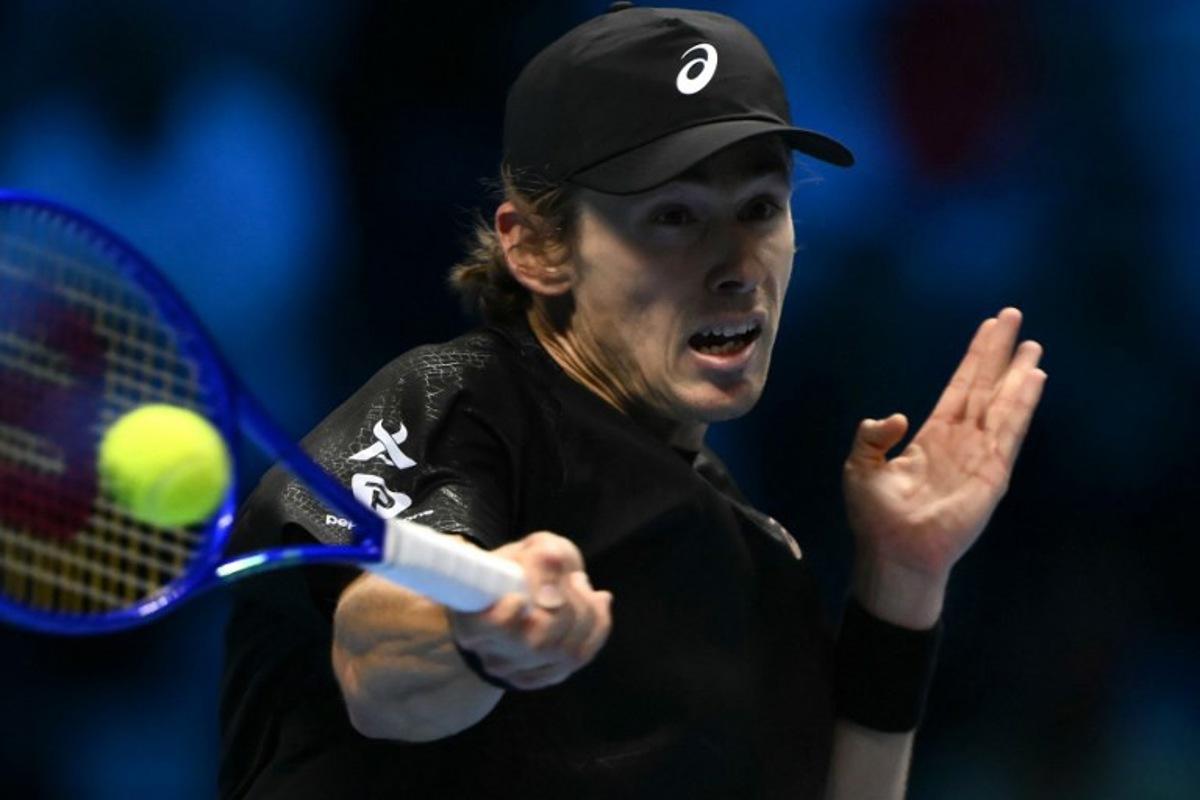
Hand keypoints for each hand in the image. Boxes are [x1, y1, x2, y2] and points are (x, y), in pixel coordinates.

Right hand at [448, 531, 612, 690]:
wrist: (526, 586)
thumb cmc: (523, 565)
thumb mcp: (529, 549)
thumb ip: (540, 561)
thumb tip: (552, 587)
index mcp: (474, 625)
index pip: (492, 629)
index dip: (509, 615)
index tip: (520, 595)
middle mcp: (494, 657)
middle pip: (537, 645)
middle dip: (568, 606)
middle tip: (574, 578)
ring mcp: (521, 672)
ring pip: (565, 653)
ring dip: (586, 613)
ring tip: (581, 583)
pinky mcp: (547, 675)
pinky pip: (582, 656)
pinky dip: (598, 626)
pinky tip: (598, 601)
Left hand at [842, 308, 1045, 624]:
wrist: (893, 553)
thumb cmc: (877, 516)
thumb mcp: (860, 467)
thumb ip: (872, 437)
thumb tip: (894, 417)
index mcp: (932, 437)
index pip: (959, 388)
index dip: (974, 358)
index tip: (988, 328)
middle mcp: (960, 440)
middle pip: (984, 387)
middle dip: (999, 353)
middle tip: (1013, 317)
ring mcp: (979, 455)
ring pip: (1001, 404)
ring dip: (1017, 375)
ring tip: (1032, 346)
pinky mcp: (991, 474)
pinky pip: (1008, 433)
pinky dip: (1021, 406)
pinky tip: (1032, 381)